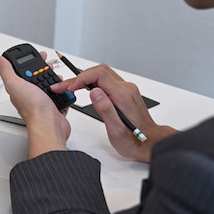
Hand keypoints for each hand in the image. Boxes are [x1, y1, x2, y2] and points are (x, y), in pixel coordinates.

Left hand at [0, 52, 70, 158]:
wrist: (49, 124)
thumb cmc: (32, 108)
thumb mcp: (15, 83)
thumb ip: (6, 70)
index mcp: (19, 89)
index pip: (22, 72)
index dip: (29, 62)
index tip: (37, 55)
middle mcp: (29, 95)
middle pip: (36, 77)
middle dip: (43, 68)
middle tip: (49, 64)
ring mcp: (42, 101)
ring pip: (48, 86)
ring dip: (54, 79)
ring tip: (56, 75)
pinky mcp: (53, 107)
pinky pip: (58, 96)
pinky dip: (62, 91)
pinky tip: (62, 88)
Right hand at [55, 64, 176, 161]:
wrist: (150, 142)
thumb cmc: (135, 140)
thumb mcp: (117, 131)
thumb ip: (105, 110)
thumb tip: (94, 92)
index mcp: (123, 96)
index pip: (99, 75)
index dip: (81, 78)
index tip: (70, 87)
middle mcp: (126, 89)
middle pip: (99, 71)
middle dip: (79, 77)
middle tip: (63, 86)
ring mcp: (126, 89)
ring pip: (102, 74)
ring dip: (84, 78)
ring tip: (69, 87)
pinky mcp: (124, 93)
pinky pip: (106, 80)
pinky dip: (92, 82)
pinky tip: (83, 89)